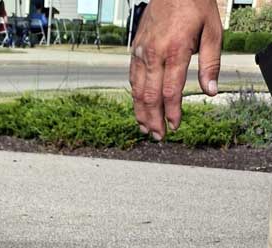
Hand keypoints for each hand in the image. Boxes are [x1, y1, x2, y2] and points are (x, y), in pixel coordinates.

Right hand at [129, 0, 221, 139]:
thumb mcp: (213, 31)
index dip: (172, 113)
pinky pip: (132, 79)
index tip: (175, 126)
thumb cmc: (195, 5)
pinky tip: (140, 108)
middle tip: (159, 136)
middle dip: (154, 120)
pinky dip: (135, 98)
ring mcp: (141, 52)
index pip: (170, 92)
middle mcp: (154, 53)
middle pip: (150, 97)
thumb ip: (210, 63)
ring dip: (141, 114)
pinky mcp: (135, 50)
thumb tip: (211, 91)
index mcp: (175, 50)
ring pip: (137, 91)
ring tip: (147, 129)